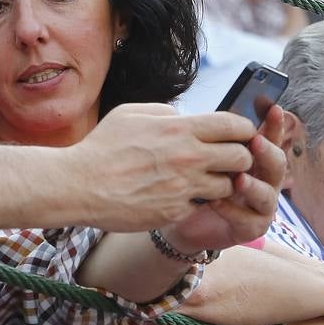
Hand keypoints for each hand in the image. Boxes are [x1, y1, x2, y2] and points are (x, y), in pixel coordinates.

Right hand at [69, 103, 256, 233]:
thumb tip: (185, 117)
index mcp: (179, 129)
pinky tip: (181, 196)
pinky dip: (197, 202)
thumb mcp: (131, 114)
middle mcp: (188, 157)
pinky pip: (202, 206)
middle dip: (240, 158)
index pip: (234, 125)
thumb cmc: (101, 147)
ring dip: (222, 183)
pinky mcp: (175, 212)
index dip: (244, 129)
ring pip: (228, 186)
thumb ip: (165, 112)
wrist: (79, 186)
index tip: (240, 134)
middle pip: (242, 157)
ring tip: (204, 180)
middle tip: (226, 160)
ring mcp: (184, 187)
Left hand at [163, 105, 286, 253]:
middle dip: (268, 153)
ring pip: (267, 195)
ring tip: (239, 179)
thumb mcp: (210, 159)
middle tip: (256, 142)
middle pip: (277, 165)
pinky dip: (233, 210)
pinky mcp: (251, 228)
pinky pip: (248, 220)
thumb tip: (218, 114)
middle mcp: (266, 182)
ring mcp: (261, 206)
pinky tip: (216, 202)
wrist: (186, 221)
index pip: (271, 140)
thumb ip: (220, 140)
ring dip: (253, 186)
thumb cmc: (201, 184)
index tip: (274, 109)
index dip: (274, 126)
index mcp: (259, 161)